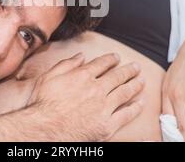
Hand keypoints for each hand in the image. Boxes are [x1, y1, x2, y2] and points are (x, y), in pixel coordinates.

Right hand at [28, 52, 144, 141]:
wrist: (45, 128)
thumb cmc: (43, 103)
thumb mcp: (49, 77)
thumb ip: (66, 64)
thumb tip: (80, 55)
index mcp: (82, 76)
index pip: (101, 64)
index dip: (111, 59)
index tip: (117, 57)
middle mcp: (96, 89)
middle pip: (117, 76)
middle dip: (128, 70)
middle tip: (136, 67)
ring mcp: (103, 106)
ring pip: (124, 92)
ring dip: (135, 84)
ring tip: (142, 80)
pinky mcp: (107, 124)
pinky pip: (126, 114)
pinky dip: (135, 108)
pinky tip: (141, 103)